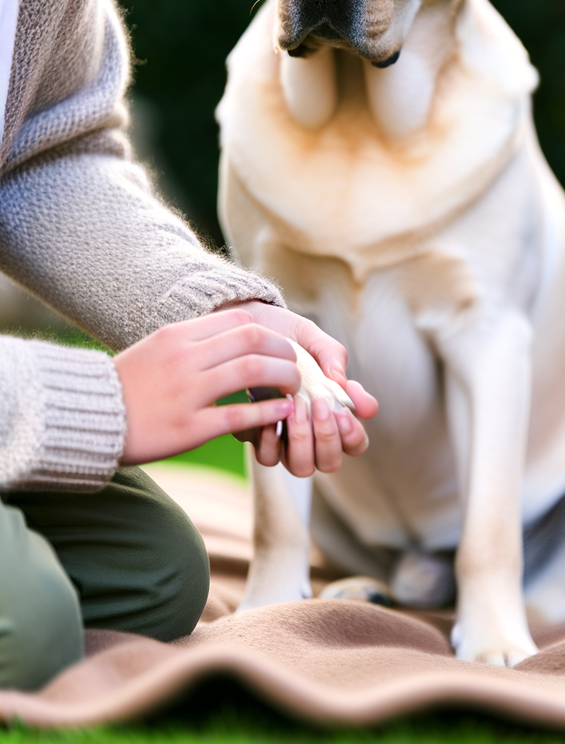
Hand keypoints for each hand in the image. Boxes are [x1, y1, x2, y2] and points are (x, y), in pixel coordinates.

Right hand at [115, 309, 297, 465]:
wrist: (85, 420)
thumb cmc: (127, 385)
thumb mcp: (157, 348)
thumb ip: (195, 341)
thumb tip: (238, 337)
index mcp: (178, 336)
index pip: (240, 320)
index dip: (271, 333)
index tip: (281, 348)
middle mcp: (184, 359)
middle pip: (254, 341)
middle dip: (285, 352)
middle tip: (295, 368)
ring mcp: (187, 393)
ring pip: (253, 371)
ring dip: (284, 378)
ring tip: (294, 389)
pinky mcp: (189, 428)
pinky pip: (240, 416)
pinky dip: (268, 412)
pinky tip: (282, 412)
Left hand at [217, 301, 377, 474]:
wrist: (248, 328)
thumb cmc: (288, 336)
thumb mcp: (315, 340)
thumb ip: (334, 358)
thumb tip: (344, 384)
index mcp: (334, 414)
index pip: (355, 442)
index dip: (353, 434)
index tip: (343, 410)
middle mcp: (311, 434)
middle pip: (330, 462)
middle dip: (327, 438)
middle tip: (319, 406)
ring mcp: (285, 440)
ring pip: (301, 466)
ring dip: (301, 439)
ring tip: (295, 406)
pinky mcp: (257, 437)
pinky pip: (267, 456)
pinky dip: (271, 438)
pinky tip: (269, 411)